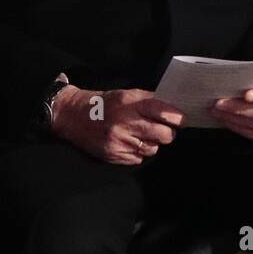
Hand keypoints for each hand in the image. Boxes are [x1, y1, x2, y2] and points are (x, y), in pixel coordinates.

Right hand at [51, 87, 183, 164]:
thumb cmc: (104, 103)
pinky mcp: (114, 155)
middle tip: (163, 129)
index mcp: (131, 103)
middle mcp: (127, 123)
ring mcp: (120, 141)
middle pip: (164, 135)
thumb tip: (174, 109)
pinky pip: (139, 159)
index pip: (165, 113)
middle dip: (167, 133)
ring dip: (151, 144)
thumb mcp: (126, 94)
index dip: (177, 118)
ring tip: (139, 135)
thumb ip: (149, 100)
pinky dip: (138, 152)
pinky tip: (128, 143)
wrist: (73, 115)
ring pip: (153, 149)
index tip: (180, 119)